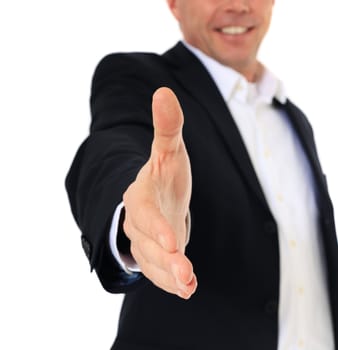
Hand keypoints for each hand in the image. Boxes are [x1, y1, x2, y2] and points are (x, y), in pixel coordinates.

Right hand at [122, 87, 196, 298]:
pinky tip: (188, 289)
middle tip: (186, 274)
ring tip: (189, 286)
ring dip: (170, 276)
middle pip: (148, 243)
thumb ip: (167, 127)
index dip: (154, 226)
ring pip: (154, 263)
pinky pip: (160, 272)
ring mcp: (146, 242)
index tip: (172, 240)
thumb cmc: (164, 173)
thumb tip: (164, 91)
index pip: (144, 213)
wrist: (156, 196)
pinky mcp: (155, 256)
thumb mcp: (169, 150)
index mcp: (141, 196)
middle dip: (165, 259)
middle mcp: (139, 222)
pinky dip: (172, 282)